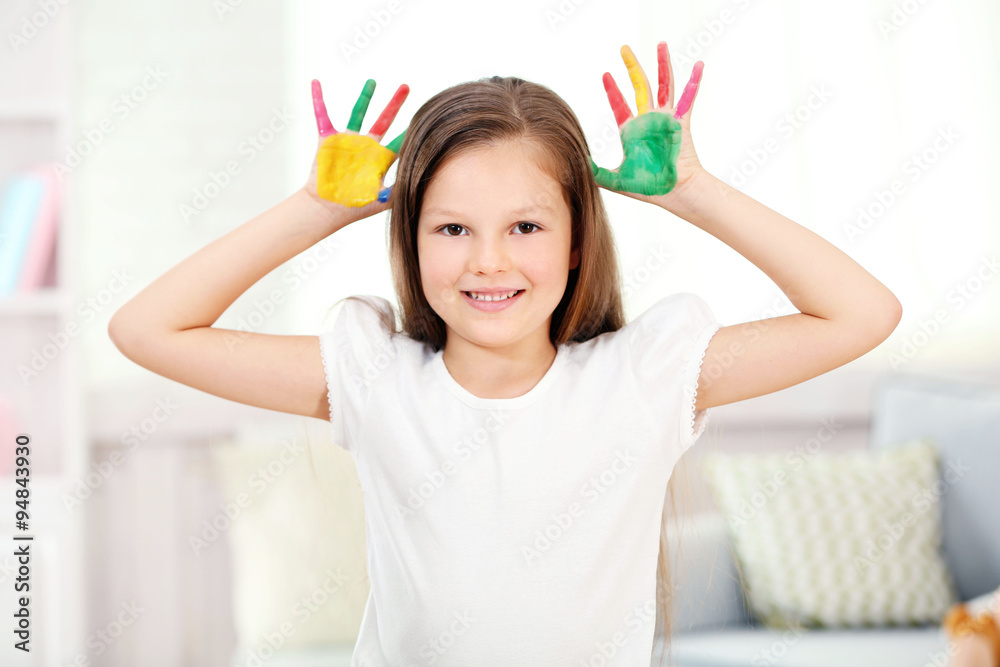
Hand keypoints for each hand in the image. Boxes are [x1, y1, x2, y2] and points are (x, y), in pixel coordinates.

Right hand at [304, 77, 408, 220]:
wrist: (327, 209)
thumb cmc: (354, 207)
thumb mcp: (381, 201)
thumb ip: (398, 192)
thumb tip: (417, 186)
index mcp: (380, 158)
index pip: (400, 140)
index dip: (411, 130)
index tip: (426, 116)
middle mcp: (366, 146)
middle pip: (384, 119)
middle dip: (395, 103)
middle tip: (406, 86)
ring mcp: (347, 141)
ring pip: (358, 113)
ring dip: (366, 97)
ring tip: (373, 81)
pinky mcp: (328, 139)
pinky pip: (322, 115)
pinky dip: (318, 98)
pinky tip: (316, 82)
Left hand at [590, 42, 705, 208]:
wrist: (674, 193)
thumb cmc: (649, 188)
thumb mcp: (617, 180)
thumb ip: (597, 172)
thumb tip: (577, 164)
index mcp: (632, 131)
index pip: (619, 105)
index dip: (612, 89)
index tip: (605, 74)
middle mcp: (648, 121)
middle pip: (639, 86)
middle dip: (631, 67)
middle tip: (624, 48)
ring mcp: (665, 119)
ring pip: (662, 85)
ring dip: (662, 64)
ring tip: (661, 44)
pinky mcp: (681, 123)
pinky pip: (688, 99)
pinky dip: (694, 82)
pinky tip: (698, 65)